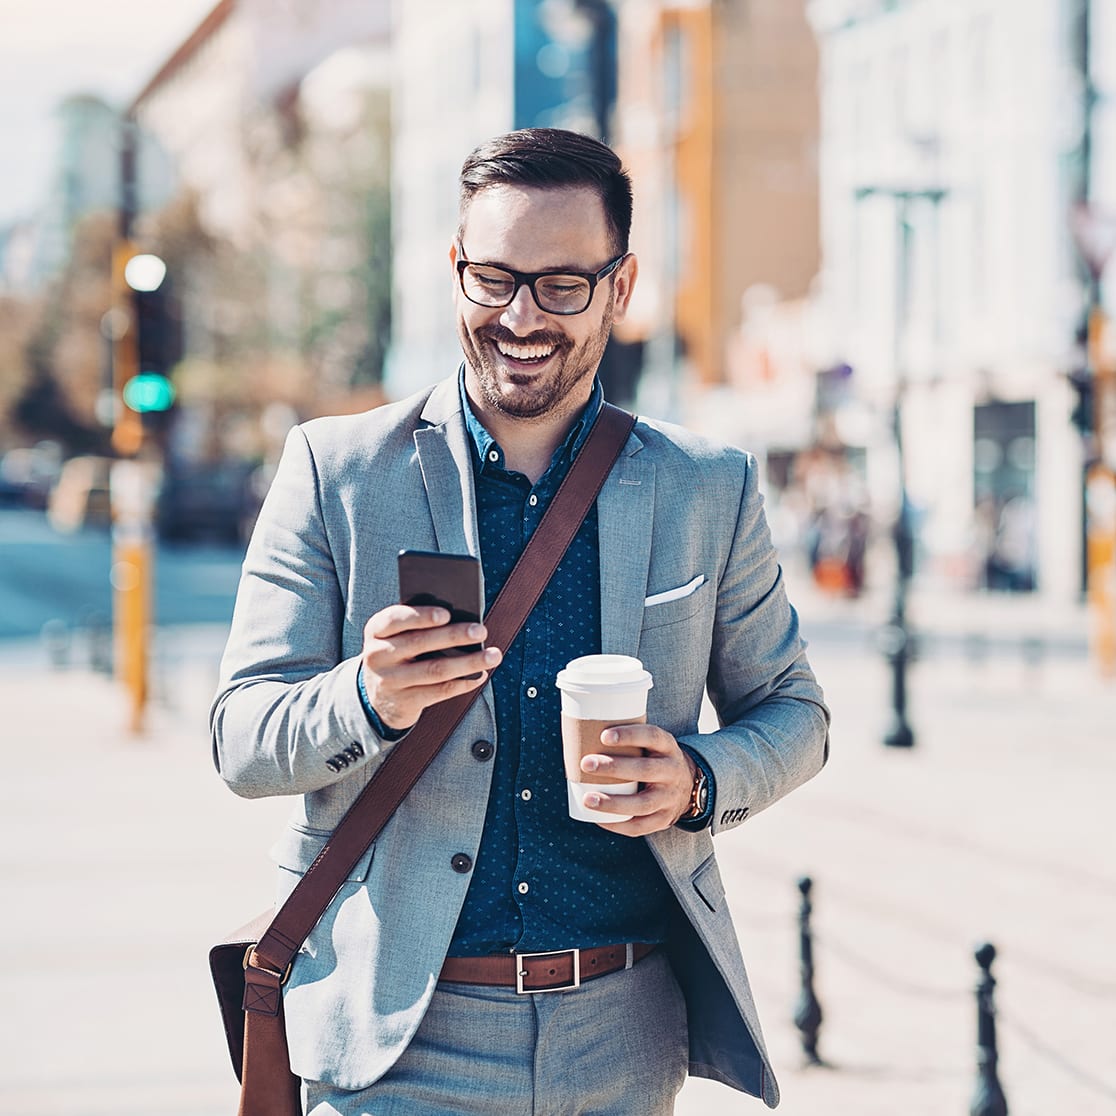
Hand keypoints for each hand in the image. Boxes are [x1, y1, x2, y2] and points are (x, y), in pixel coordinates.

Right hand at [361, 604, 501, 729]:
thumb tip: (462, 619)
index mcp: (376, 630)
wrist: (378, 696)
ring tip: (493, 655)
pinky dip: (463, 683)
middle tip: (481, 630)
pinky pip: (439, 691)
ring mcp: (389, 681)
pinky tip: (480, 675)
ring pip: (435, 670)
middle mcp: (377, 655)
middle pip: (419, 643)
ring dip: (468, 662)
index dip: (421, 616)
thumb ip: (418, 626)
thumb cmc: (398, 654)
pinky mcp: (404, 702)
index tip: (446, 614)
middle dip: (454, 636)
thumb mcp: (396, 636)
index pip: (395, 619)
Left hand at [579, 724, 697, 835]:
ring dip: (613, 803)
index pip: (652, 737)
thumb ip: (625, 740)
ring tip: (588, 799)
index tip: (604, 736)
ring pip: (642, 804)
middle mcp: (673, 772)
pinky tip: (599, 819)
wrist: (686, 785)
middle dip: (614, 768)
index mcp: (668, 747)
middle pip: (645, 770)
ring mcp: (670, 798)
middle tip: (586, 764)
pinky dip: (618, 824)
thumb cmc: (653, 759)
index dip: (630, 735)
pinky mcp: (665, 819)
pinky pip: (641, 826)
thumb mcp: (650, 744)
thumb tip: (579, 732)